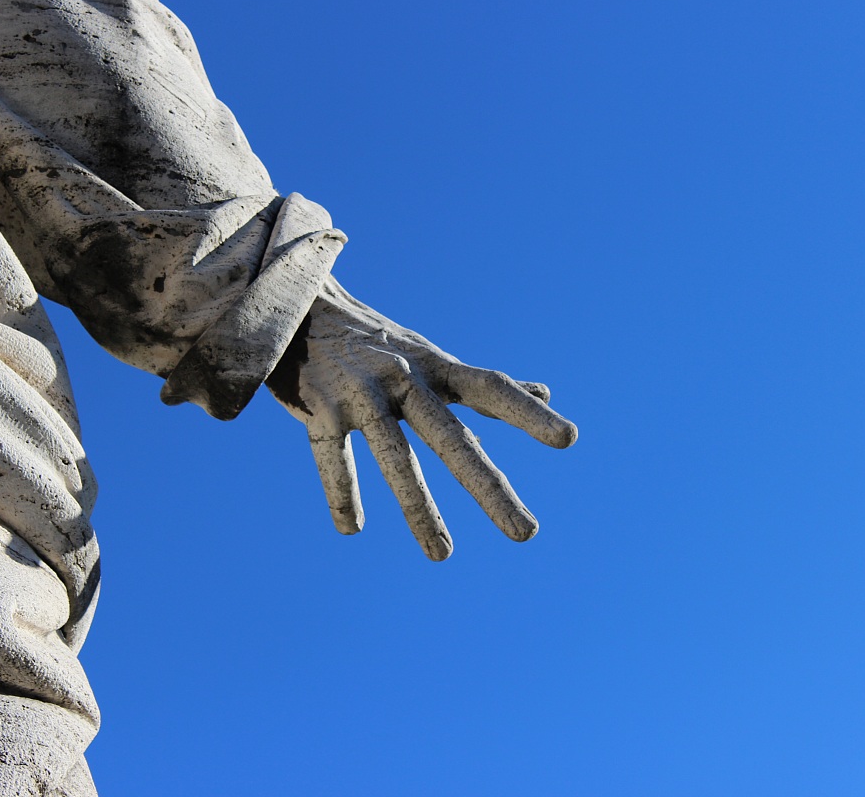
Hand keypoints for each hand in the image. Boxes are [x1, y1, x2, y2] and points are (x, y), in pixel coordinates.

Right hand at [266, 276, 576, 559]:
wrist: (297, 310)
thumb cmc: (376, 344)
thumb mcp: (434, 360)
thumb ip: (487, 386)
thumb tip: (546, 391)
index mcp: (436, 369)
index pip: (491, 389)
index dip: (527, 413)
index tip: (567, 439)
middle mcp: (405, 380)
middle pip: (452, 439)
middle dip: (489, 488)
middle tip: (526, 533)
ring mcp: (363, 393)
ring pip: (396, 457)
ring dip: (419, 509)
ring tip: (443, 554)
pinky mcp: (320, 407)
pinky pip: (333, 456)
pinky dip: (342, 492)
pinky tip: (352, 527)